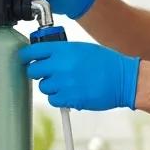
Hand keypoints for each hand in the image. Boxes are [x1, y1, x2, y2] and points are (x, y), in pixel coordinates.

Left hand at [18, 41, 139, 110]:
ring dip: (51, 86)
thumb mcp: (82, 49)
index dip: (26, 55)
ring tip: (66, 83)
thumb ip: (62, 52)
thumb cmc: (106, 63)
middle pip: (33, 71)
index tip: (26, 58)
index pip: (32, 51)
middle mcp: (61, 65)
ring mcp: (64, 83)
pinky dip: (59, 98)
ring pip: (43, 87)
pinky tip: (70, 93)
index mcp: (63, 50)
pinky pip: (53, 100)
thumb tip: (46, 56)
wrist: (123, 79)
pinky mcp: (69, 99)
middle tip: (47, 73)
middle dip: (38, 72)